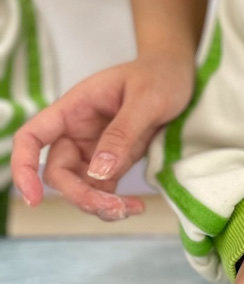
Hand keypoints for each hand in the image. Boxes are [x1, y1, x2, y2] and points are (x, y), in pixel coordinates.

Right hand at [11, 53, 194, 219]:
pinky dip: (115, 203)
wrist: (179, 74)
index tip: (33, 198)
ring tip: (131, 209)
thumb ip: (122, 133)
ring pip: (81, 187)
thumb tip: (98, 172)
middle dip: (80, 195)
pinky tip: (136, 206)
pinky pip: (104, 190)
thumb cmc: (160, 75)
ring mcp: (95, 149)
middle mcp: (78, 131)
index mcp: (74, 108)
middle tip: (115, 208)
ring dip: (99, 205)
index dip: (24, 167)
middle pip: (59, 173)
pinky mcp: (114, 162)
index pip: (32, 137)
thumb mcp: (146, 99)